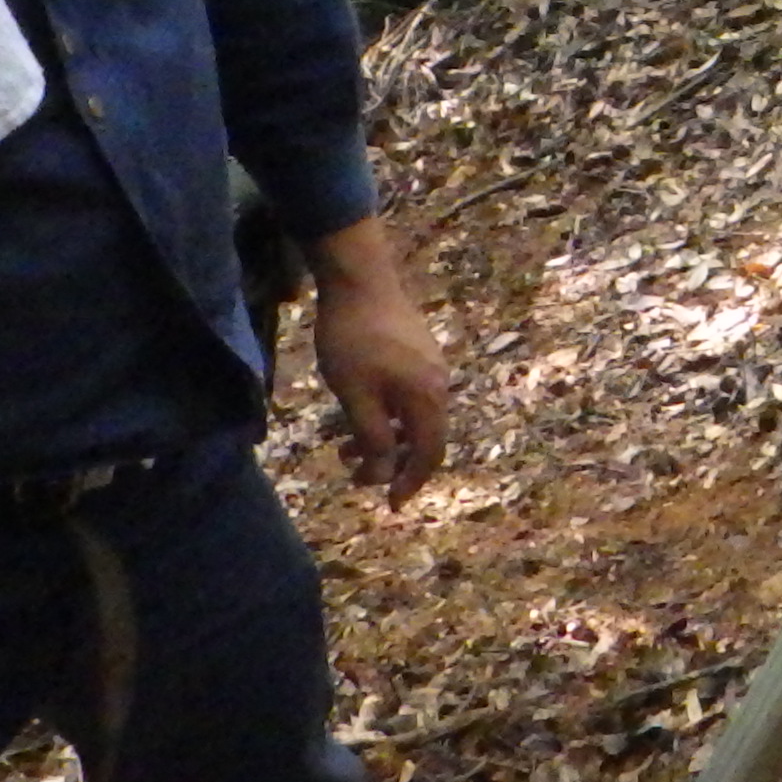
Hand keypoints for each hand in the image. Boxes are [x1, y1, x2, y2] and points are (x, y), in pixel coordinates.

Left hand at [304, 212, 453, 503]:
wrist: (359, 276)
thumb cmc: (354, 339)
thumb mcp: (356, 396)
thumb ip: (373, 439)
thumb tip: (383, 475)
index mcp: (427, 398)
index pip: (429, 454)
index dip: (411, 482)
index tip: (390, 504)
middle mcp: (438, 384)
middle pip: (423, 437)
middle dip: (391, 463)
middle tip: (356, 477)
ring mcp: (430, 365)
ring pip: (411, 416)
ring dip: (382, 438)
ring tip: (343, 448)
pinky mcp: (417, 350)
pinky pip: (407, 395)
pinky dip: (385, 414)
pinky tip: (357, 409)